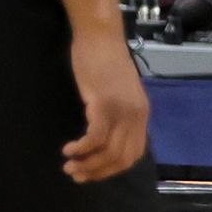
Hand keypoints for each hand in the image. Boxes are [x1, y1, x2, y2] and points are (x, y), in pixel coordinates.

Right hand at [62, 31, 149, 182]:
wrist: (100, 36)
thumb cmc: (104, 61)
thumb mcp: (119, 92)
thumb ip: (119, 114)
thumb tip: (107, 139)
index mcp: (142, 114)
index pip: (134, 154)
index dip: (112, 169)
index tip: (93, 173)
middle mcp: (136, 115)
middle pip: (121, 158)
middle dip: (98, 172)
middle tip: (76, 175)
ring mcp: (122, 110)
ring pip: (108, 152)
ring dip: (87, 164)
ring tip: (69, 165)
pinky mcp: (105, 103)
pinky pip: (95, 137)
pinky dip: (81, 149)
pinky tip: (68, 149)